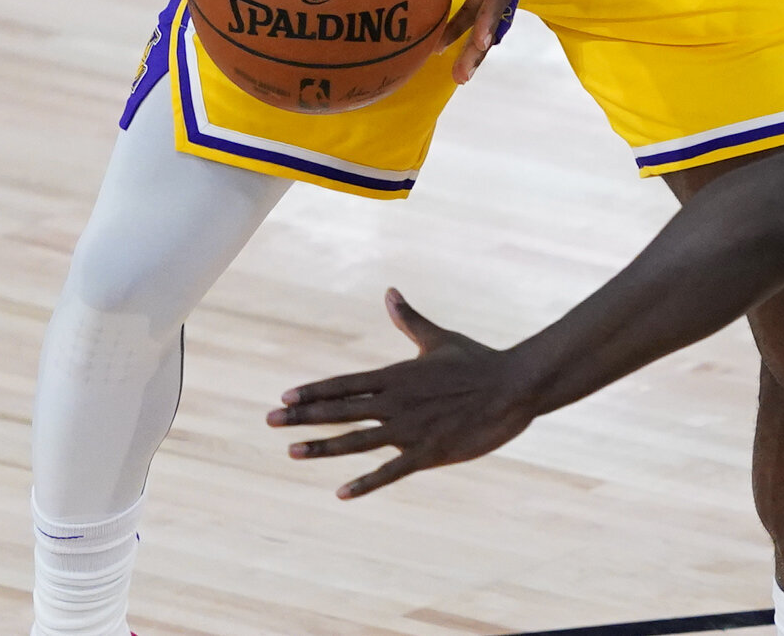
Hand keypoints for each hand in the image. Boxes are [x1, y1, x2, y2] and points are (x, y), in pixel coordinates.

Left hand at [270, 289, 534, 498]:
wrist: (513, 387)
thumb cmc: (478, 360)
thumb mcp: (439, 339)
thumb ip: (409, 320)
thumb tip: (389, 292)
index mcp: (397, 375)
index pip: (345, 384)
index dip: (313, 391)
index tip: (284, 398)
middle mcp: (396, 403)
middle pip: (341, 410)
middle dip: (303, 417)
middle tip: (269, 422)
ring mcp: (410, 430)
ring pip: (356, 441)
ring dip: (323, 448)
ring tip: (292, 452)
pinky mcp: (428, 453)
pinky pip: (390, 471)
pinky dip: (366, 482)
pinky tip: (341, 492)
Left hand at [440, 0, 562, 81]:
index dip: (491, 15)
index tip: (481, 41)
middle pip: (496, 14)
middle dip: (480, 47)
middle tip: (461, 77)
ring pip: (490, 14)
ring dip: (474, 43)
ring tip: (456, 73)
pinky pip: (484, 2)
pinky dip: (469, 22)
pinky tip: (448, 38)